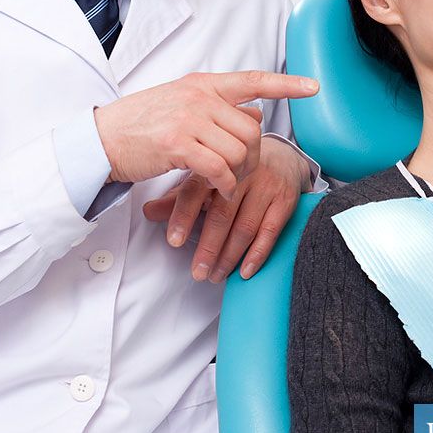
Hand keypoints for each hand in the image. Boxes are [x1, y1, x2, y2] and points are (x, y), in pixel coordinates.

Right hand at [95, 70, 317, 198]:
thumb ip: (219, 106)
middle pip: (252, 128)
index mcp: (203, 83)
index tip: (315, 87)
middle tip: (240, 171)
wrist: (102, 139)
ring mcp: (189, 119)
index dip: (287, 84)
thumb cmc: (141, 125)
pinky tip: (219, 188)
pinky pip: (219, 167)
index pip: (253, 79)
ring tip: (225, 181)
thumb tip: (256, 115)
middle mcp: (199, 96)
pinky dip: (225, 183)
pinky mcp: (178, 144)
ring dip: (238, 173)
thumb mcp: (183, 104)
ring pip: (239, 149)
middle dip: (253, 155)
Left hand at [143, 136, 309, 280]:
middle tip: (197, 272)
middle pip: (221, 214)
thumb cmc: (238, 173)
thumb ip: (179, 197)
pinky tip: (245, 271)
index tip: (174, 242)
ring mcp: (266, 186)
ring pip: (245, 226)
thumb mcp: (208, 178)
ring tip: (215, 275)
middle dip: (208, 247)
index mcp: (217, 165)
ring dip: (229, 256)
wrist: (285, 156)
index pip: (195, 191)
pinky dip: (257, 254)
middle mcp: (242, 173)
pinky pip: (270, 231)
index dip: (183, 216)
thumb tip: (147, 212)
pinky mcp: (285, 199)